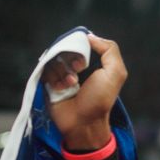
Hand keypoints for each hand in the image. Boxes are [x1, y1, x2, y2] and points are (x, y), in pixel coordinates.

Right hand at [43, 32, 126, 151]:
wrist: (82, 122)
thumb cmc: (100, 99)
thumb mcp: (115, 73)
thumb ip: (110, 49)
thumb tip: (89, 36)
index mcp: (92, 61)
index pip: (81, 41)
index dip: (81, 46)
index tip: (85, 60)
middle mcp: (75, 65)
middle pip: (65, 47)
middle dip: (71, 59)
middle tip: (78, 72)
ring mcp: (61, 73)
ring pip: (54, 58)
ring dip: (63, 71)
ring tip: (71, 85)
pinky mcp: (48, 82)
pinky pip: (45, 69)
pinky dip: (54, 78)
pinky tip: (61, 89)